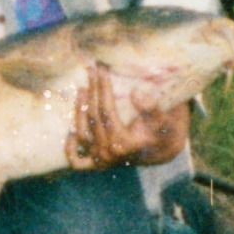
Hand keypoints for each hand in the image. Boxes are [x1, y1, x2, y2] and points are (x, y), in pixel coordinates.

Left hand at [67, 65, 189, 169]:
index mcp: (124, 145)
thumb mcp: (163, 119)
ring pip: (82, 135)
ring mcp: (101, 161)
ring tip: (82, 89)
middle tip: (92, 70)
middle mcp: (109, 155)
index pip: (107, 112)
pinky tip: (70, 131)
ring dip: (79, 111)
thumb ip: (151, 108)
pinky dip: (70, 149)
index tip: (102, 69)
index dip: (103, 89)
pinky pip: (77, 161)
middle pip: (94, 119)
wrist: (163, 149)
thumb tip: (135, 93)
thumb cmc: (163, 130)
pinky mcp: (97, 165)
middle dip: (92, 91)